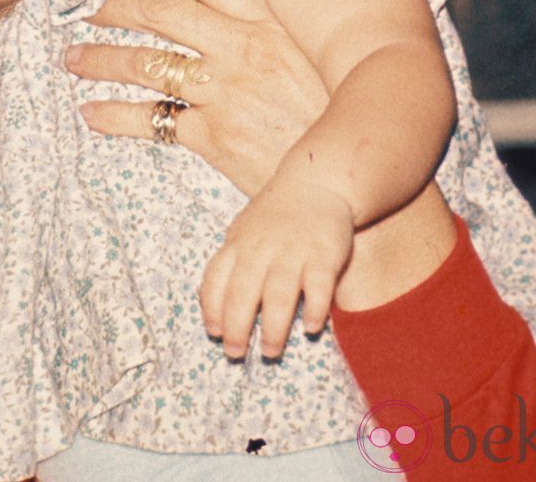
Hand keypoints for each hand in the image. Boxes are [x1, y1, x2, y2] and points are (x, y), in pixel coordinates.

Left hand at [67, 0, 330, 195]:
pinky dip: (112, 114)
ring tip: (72, 56)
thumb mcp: (310, 48)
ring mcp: (225, 91)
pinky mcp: (214, 136)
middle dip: (117, 7)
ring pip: (146, 63)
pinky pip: (150, 119)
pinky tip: (90, 112)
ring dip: (101, 57)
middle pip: (161, 13)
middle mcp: (243, 47)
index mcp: (268, 18)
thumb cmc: (332, 107)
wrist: (347, 173)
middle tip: (91, 8)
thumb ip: (271, 17)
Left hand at [200, 182, 354, 358]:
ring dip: (273, 326)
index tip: (214, 333)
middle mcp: (261, 249)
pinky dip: (314, 308)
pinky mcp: (323, 254)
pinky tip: (311, 327)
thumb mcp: (243, 231)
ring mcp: (293, 251)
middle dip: (236, 327)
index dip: (211, 308)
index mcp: (238, 244)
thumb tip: (214, 307)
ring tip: (270, 351)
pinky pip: (318, 285)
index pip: (216, 278)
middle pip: (242, 292)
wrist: (316, 181)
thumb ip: (230, 264)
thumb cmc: (274, 215)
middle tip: (235, 354)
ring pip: (278, 293)